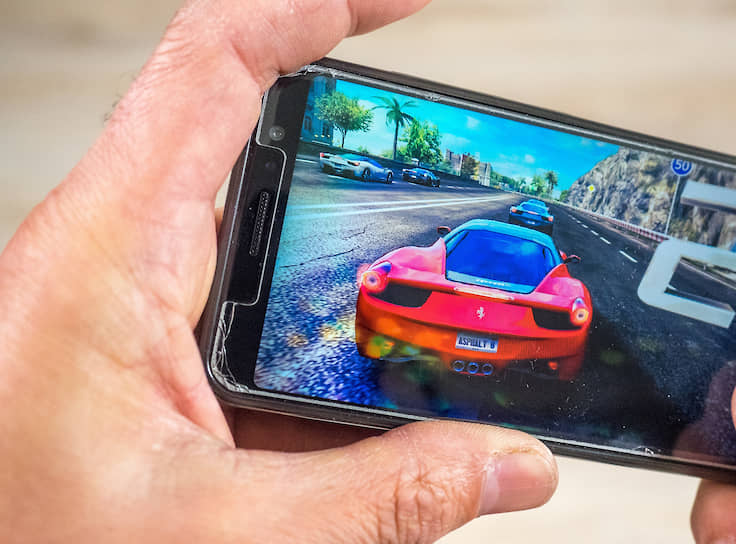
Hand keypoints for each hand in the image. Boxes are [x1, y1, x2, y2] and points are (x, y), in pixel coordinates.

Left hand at [0, 1, 556, 541]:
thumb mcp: (225, 534)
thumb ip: (385, 497)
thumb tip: (508, 464)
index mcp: (109, 259)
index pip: (216, 64)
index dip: (317, 7)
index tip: (406, 1)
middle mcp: (117, 258)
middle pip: (247, 129)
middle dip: (355, 132)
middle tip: (442, 150)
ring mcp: (133, 302)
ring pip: (258, 223)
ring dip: (347, 238)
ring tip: (430, 265)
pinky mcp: (149, 350)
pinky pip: (251, 295)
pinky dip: (324, 312)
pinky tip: (372, 357)